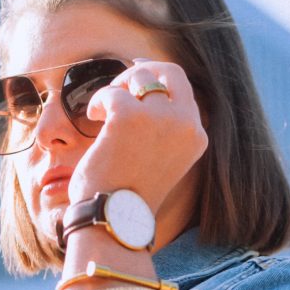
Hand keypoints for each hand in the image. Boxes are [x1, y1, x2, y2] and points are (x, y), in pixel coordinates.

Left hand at [67, 59, 207, 213]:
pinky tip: (93, 117)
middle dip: (142, 71)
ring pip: (138, 77)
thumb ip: (164, 129)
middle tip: (118, 85)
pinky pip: (110, 93)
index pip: (183, 90)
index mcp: (196, 136)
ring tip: (102, 112)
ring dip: (116, 88)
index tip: (138, 76)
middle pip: (169, 72)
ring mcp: (159, 118)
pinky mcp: (129, 116)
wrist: (113, 218)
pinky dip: (98, 102)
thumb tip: (147, 88)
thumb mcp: (162, 158)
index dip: (159, 77)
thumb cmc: (129, 195)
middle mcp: (185, 124)